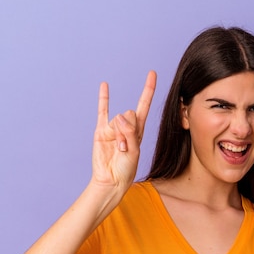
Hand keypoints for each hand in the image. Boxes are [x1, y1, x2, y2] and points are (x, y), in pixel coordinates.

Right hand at [91, 71, 156, 190]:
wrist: (110, 180)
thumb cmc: (126, 169)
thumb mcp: (134, 152)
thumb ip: (130, 133)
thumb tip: (119, 115)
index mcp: (139, 130)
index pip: (144, 105)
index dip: (148, 90)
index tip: (152, 73)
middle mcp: (127, 126)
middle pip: (131, 114)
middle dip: (129, 129)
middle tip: (125, 147)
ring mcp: (113, 127)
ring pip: (118, 118)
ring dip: (119, 134)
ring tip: (117, 148)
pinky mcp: (101, 131)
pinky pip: (102, 111)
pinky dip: (104, 98)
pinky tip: (105, 85)